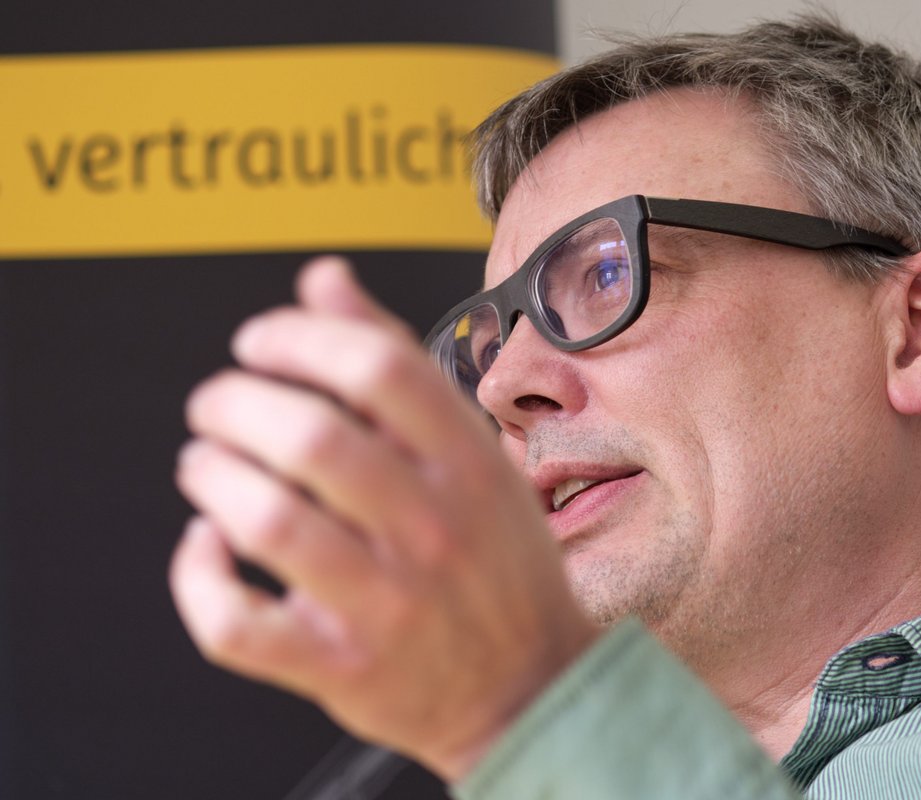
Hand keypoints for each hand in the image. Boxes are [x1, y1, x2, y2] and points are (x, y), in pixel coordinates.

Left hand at [169, 256, 599, 778]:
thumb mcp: (475, 452)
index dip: (296, 337)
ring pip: (265, 520)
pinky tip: (207, 548)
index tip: (258, 342)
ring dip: (210, 476)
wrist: (531, 687)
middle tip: (217, 403)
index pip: (377, 368)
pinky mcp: (341, 666)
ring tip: (206, 464)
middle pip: (309, 436)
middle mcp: (433, 529)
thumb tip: (324, 278)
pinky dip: (199, 578)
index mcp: (471, 466)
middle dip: (233, 402)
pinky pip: (238, 623)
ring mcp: (388, 603)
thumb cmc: (499, 563)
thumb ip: (398, 361)